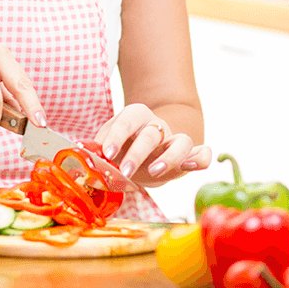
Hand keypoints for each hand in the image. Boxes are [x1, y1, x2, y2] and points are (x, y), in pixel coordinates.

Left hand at [94, 103, 211, 187]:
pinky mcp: (189, 156)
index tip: (107, 154)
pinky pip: (202, 153)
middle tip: (126, 171)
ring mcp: (175, 140)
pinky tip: (192, 167)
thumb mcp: (108, 144)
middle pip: (152, 133)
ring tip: (155, 172)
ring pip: (181, 141)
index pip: (127, 121)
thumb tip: (86, 154)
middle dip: (138, 153)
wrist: (144, 154)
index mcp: (135, 117)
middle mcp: (157, 126)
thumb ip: (99, 148)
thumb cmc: (122, 148)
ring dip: (170, 157)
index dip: (117, 136)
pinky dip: (201, 159)